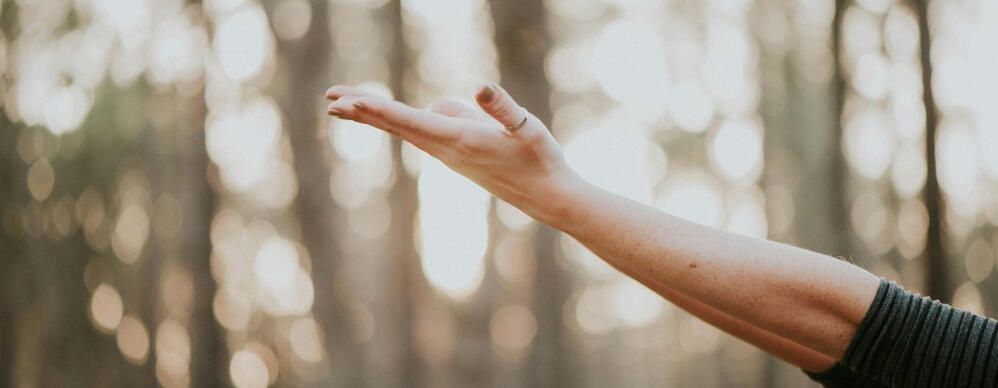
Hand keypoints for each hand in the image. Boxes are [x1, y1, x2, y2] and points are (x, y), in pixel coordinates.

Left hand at [324, 82, 582, 222]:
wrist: (548, 197)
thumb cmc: (541, 160)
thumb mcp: (527, 127)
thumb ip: (503, 108)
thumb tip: (479, 88)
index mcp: (460, 139)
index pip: (410, 120)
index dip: (377, 109)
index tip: (347, 102)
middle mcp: (448, 149)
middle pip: (397, 125)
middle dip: (362, 111)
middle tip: (329, 100)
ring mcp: (450, 155)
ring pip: (406, 129)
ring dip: (375, 116)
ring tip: (347, 104)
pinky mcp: (457, 156)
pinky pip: (420, 133)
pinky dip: (398, 122)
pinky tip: (396, 116)